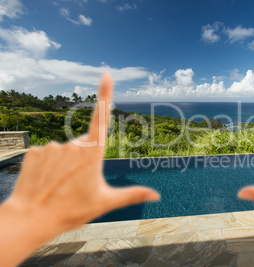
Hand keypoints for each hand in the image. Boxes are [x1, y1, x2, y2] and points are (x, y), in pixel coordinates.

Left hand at [0, 74, 158, 266]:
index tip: (106, 74)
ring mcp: (52, 146)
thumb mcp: (106, 202)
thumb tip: (157, 196)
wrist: (31, 219)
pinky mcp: (34, 151)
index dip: (105, 94)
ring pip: (65, 150)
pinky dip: (49, 165)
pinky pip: (47, 153)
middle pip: (84, 145)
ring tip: (61, 185)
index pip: (101, 118)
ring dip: (66, 163)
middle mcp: (72, 145)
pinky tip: (46, 181)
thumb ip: (133, 194)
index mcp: (92, 153)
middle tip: (78, 184)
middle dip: (85, 160)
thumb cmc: (71, 211)